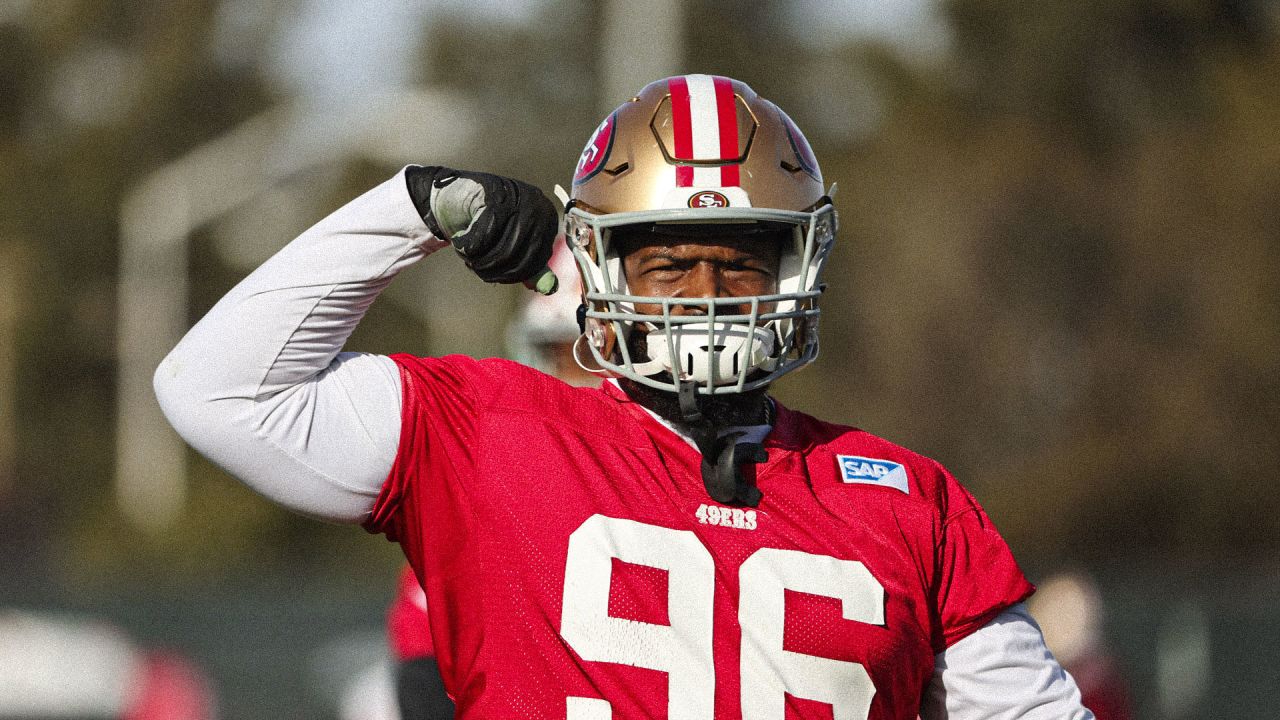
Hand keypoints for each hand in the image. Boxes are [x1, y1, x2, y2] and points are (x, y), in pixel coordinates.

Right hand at [406, 166, 558, 293]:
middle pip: (520, 257)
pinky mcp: (495, 193)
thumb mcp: (510, 242)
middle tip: (475, 267)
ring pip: (504, 250)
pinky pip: (485, 235)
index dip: (513, 275)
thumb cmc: (485, 220)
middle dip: (493, 270)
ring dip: (479, 260)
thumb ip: (527, 263)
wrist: (455, 192)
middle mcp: (538, 206)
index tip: (494, 276)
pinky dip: (468, 246)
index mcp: (548, 219)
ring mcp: (518, 197)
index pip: (537, 261)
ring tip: (467, 255)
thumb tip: (546, 288)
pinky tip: (460, 243)